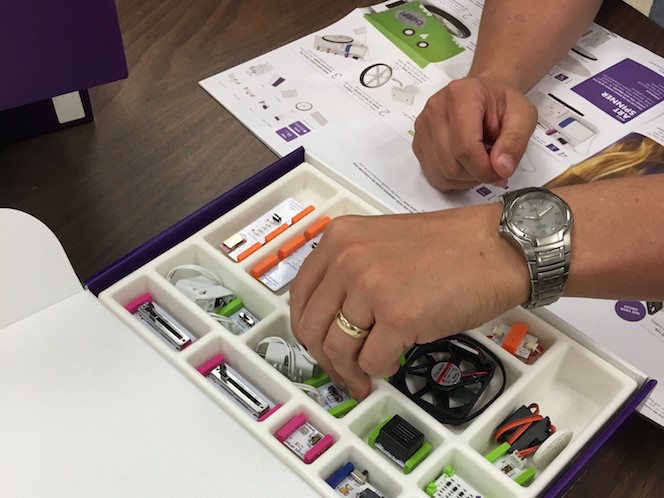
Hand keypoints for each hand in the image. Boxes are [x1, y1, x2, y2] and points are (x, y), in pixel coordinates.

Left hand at [289, 205, 529, 399]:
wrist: (496, 248)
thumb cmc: (449, 248)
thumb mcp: (380, 243)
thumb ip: (349, 272)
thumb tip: (332, 320)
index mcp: (339, 238)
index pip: (300, 297)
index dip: (308, 330)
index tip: (319, 346)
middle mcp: (347, 258)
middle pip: (313, 327)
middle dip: (326, 359)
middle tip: (342, 372)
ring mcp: (371, 286)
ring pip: (339, 348)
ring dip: (352, 370)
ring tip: (367, 375)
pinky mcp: (398, 315)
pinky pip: (372, 361)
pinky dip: (380, 369)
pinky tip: (392, 362)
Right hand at [412, 76, 536, 191]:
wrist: (483, 95)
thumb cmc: (502, 103)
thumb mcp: (524, 115)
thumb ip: (516, 141)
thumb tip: (501, 169)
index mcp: (459, 96)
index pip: (464, 147)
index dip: (484, 170)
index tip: (502, 173)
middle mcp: (434, 109)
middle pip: (450, 165)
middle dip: (476, 175)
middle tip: (493, 166)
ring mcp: (422, 127)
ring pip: (441, 174)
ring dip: (465, 180)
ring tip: (480, 162)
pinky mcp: (418, 143)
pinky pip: (433, 176)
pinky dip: (453, 180)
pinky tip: (466, 166)